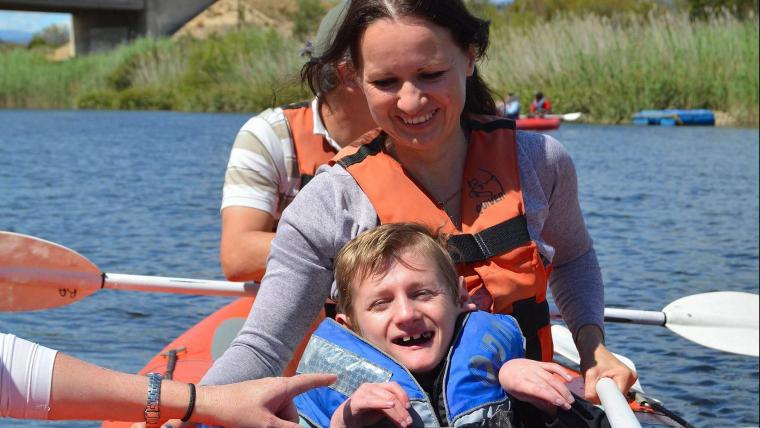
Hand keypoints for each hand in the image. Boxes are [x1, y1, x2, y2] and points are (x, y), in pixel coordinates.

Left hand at [199, 374, 336, 427]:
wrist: (209, 404)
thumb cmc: (236, 410)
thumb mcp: (265, 424)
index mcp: (281, 388)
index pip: (308, 382)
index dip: (322, 381)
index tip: (335, 377)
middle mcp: (275, 388)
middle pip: (292, 411)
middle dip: (286, 424)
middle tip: (265, 427)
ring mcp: (265, 394)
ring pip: (280, 415)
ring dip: (274, 425)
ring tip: (256, 426)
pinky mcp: (256, 401)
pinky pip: (269, 415)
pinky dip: (266, 423)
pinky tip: (255, 425)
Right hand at [330, 382, 411, 427]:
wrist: (345, 421)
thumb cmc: (364, 414)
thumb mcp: (381, 410)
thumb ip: (391, 407)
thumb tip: (406, 411)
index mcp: (377, 386)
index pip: (393, 386)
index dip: (403, 395)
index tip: (409, 408)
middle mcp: (370, 386)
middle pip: (391, 394)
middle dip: (402, 409)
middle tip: (408, 422)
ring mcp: (363, 392)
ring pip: (385, 399)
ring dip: (396, 413)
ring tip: (403, 423)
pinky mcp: (357, 401)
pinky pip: (371, 401)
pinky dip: (381, 403)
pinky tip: (390, 405)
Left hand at [498, 358, 574, 414]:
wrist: (506, 368)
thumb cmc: (512, 384)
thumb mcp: (519, 396)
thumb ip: (535, 400)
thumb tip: (551, 408)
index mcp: (520, 382)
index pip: (538, 389)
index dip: (550, 396)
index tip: (560, 404)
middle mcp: (528, 373)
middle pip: (547, 384)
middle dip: (559, 395)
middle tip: (568, 405)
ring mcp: (534, 367)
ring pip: (551, 377)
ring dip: (563, 388)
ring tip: (570, 398)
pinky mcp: (539, 363)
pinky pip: (552, 366)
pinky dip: (562, 371)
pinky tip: (569, 379)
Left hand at [576, 325, 637, 402]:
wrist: (593, 350)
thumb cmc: (592, 360)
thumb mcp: (589, 376)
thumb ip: (591, 393)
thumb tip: (596, 404)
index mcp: (626, 376)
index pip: (619, 398)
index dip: (608, 401)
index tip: (599, 397)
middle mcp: (631, 377)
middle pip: (618, 397)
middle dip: (606, 395)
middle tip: (596, 384)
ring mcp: (630, 378)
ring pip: (617, 394)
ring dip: (606, 392)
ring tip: (599, 380)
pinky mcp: (626, 380)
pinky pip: (617, 390)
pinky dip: (608, 388)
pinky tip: (603, 380)